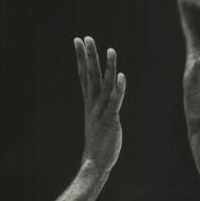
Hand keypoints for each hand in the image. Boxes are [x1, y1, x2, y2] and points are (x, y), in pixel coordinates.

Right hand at [74, 36, 126, 173]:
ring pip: (104, 85)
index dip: (82, 57)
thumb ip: (100, 108)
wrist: (96, 163)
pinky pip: (115, 102)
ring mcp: (101, 112)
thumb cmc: (99, 143)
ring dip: (108, 67)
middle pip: (90, 76)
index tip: (78, 40)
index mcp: (90, 103)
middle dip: (89, 56)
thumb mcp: (98, 120)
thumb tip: (103, 99)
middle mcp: (93, 104)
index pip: (84, 75)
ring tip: (111, 49)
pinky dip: (118, 89)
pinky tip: (121, 76)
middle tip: (85, 37)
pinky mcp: (110, 120)